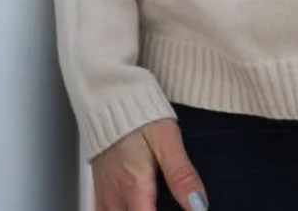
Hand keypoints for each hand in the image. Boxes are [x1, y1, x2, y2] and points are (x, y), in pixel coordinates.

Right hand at [92, 118, 207, 210]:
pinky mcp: (99, 192)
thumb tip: (198, 204)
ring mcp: (104, 197)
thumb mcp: (167, 140)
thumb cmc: (140, 116)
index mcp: (133, 188)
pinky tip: (136, 204)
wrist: (110, 98)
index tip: (182, 209)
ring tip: (154, 201)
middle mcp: (115, 198)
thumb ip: (181, 175)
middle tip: (172, 202)